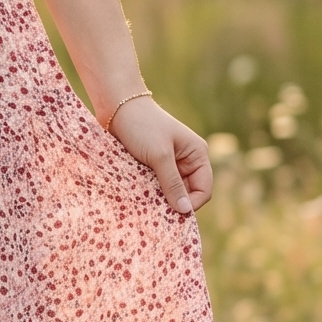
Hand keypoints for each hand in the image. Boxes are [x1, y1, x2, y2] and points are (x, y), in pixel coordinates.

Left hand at [105, 97, 212, 215]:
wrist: (117, 108)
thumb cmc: (142, 126)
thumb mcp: (159, 155)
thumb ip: (172, 183)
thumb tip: (185, 211)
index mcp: (196, 155)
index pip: (204, 189)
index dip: (191, 204)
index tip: (171, 213)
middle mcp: (186, 161)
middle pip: (187, 193)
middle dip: (173, 203)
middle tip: (155, 211)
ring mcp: (169, 164)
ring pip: (170, 192)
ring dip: (159, 199)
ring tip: (145, 203)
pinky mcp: (153, 166)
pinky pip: (156, 187)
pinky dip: (149, 193)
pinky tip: (139, 196)